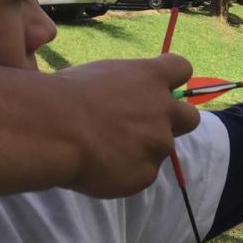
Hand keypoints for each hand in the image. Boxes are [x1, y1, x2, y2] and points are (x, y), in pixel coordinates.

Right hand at [55, 53, 199, 197]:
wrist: (51, 130)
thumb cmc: (63, 96)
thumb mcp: (99, 75)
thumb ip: (125, 86)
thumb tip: (125, 96)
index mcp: (151, 77)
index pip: (183, 68)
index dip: (172, 78)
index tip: (159, 86)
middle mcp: (163, 110)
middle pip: (190, 117)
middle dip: (174, 122)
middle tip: (147, 126)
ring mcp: (158, 144)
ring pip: (161, 148)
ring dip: (143, 149)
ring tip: (107, 149)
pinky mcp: (147, 174)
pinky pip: (143, 173)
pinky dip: (127, 172)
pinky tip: (100, 167)